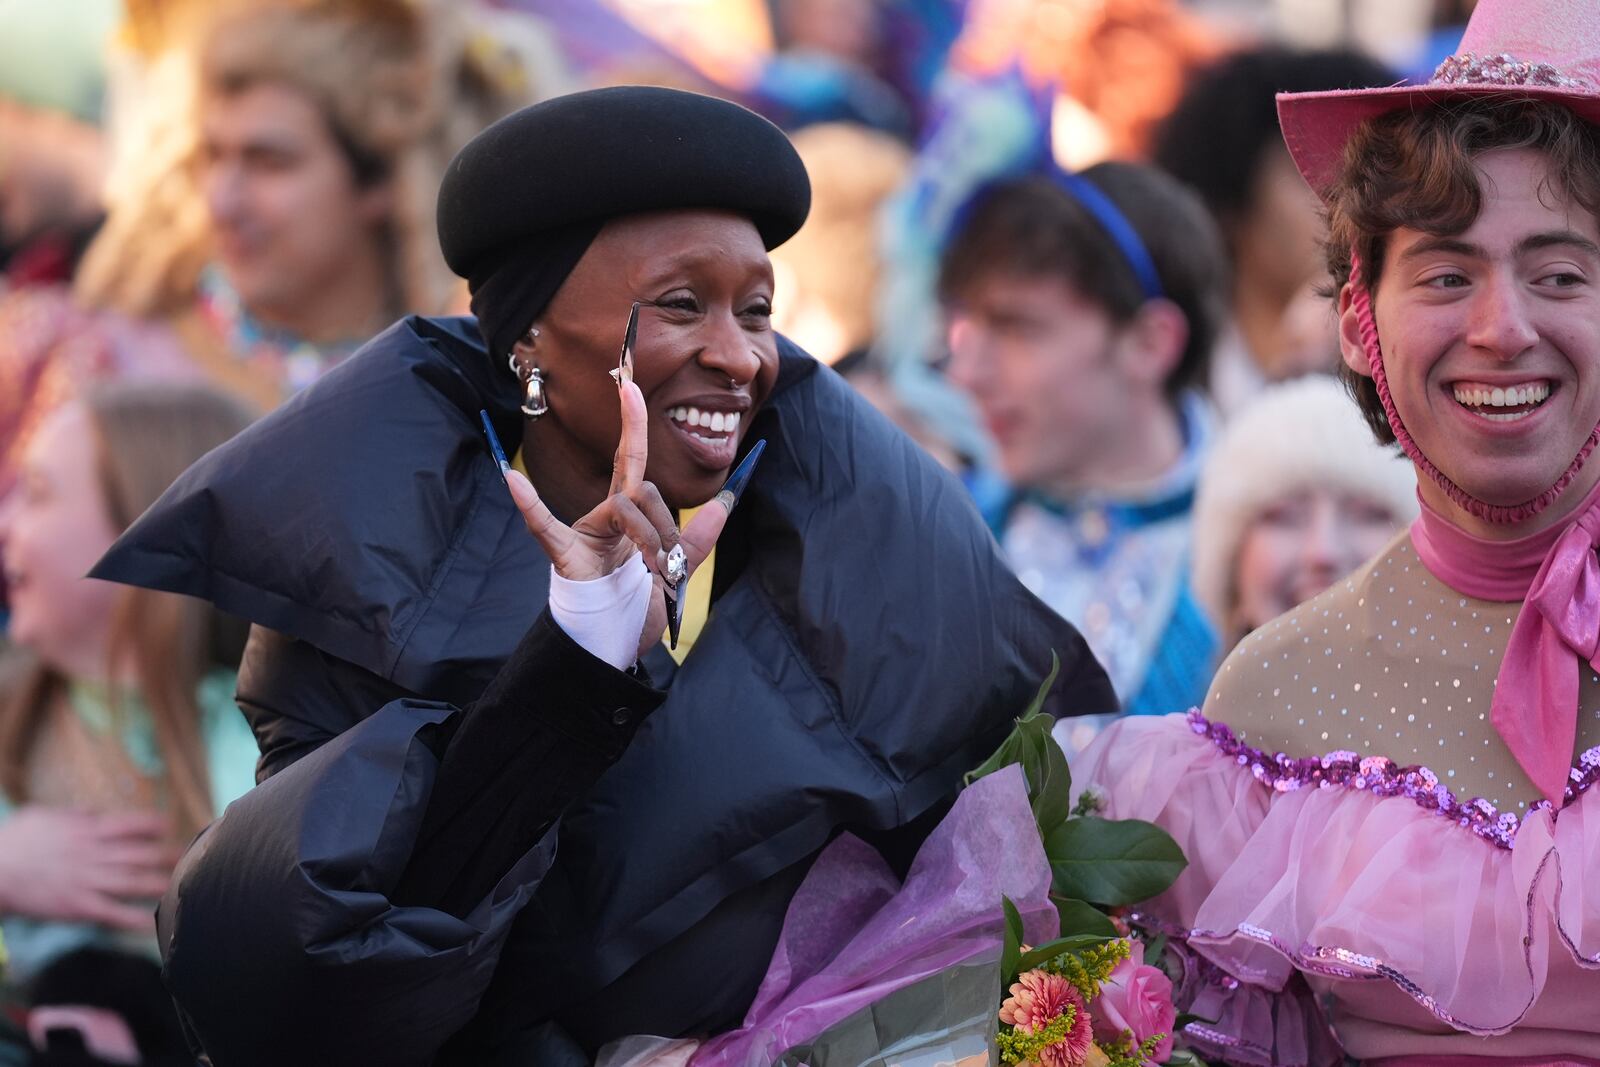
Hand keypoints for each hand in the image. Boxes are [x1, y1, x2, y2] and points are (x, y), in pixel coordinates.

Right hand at [0, 808, 179, 930]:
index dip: (154, 825)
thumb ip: (75, 815)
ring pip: (133, 882)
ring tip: (183, 885)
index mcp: (88, 830)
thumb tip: (95, 814)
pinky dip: (134, 919)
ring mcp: (87, 881)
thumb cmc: (14, 840)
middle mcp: (94, 854)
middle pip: (140, 853)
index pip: (131, 824)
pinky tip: (152, 923)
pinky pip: (112, 913)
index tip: (169, 826)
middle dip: (167, 855)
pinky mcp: (77, 906)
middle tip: (189, 855)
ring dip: (160, 884)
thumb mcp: (45, 815)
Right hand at [503, 379, 730, 654]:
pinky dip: (530, 505)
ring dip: (652, 539)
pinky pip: (546, 528)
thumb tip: (724, 504)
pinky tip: (513, 481)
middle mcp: (603, 519)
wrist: (612, 650)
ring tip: (657, 574)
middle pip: (641, 490)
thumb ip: (696, 540)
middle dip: (666, 524)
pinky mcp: (566, 557)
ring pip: (625, 506)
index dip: (632, 427)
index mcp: (626, 520)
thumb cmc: (636, 611)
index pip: (631, 464)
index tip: (630, 388)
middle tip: (671, 563)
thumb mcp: (675, 575)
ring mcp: (582, 535)